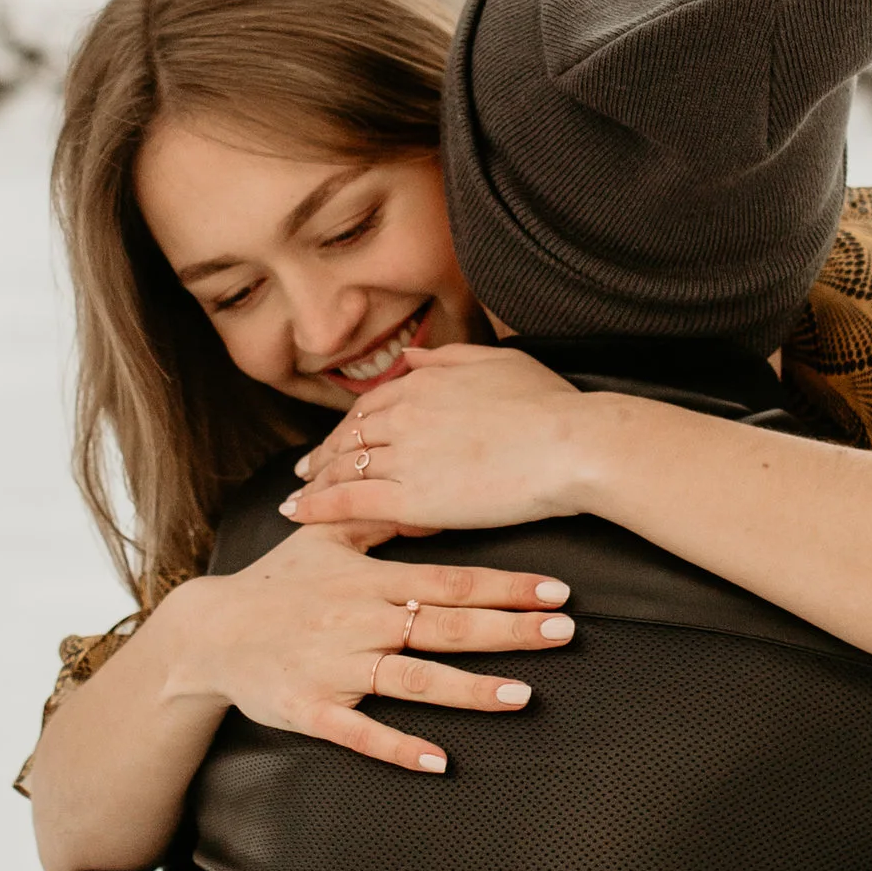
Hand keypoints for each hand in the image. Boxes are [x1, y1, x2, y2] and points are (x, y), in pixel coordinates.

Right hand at [159, 529, 574, 773]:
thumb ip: (377, 516)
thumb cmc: (274, 582)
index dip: (505, 586)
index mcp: (369, 580)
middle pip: (444, 627)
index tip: (556, 590)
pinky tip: (440, 761)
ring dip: (468, 689)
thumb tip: (427, 493)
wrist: (207, 632)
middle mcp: (358, 621)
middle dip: (507, 630)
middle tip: (564, 632)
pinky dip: (399, 747)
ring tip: (521, 696)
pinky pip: (360, 732)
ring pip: (411, 679)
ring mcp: (335, 668)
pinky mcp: (311, 709)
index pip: (450, 581)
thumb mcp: (323, 537)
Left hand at [278, 344, 605, 536]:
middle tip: (306, 471)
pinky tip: (298, 515)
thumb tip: (415, 355)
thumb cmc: (551, 407)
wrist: (573, 445)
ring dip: (315, 482)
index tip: (340, 438)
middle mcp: (406, 413)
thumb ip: (450, 357)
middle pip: (351, 436)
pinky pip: (350, 502)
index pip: (373, 405)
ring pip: (345, 468)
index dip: (351, 425)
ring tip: (298, 495)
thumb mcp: (500, 362)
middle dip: (325, 454)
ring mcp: (406, 455)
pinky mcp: (411, 498)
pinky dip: (318, 507)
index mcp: (426, 380)